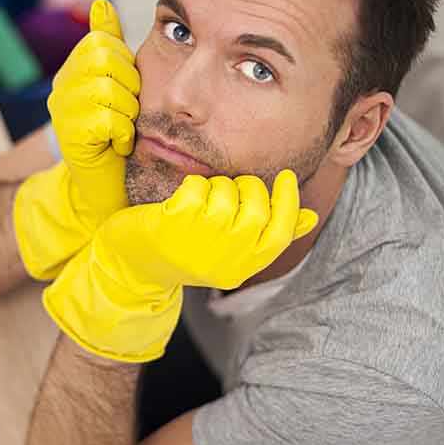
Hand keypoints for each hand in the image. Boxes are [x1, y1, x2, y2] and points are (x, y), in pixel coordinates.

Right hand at [14, 0, 139, 279]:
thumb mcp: (118, 83)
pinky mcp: (70, 138)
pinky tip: (117, 146)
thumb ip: (109, 43)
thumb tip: (100, 1)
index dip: (125, 63)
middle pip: (105, 59)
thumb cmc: (117, 133)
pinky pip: (107, 120)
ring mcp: (62, 112)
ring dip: (127, 113)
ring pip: (108, 90)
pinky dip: (122, 134)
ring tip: (122, 129)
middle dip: (128, 86)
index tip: (127, 89)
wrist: (107, 186)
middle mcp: (61, 86)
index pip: (103, 41)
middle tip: (127, 111)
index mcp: (74, 69)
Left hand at [43, 170, 318, 361]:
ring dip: (217, 187)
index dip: (289, 202)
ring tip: (202, 201)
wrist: (131, 267)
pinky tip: (181, 200)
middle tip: (230, 189)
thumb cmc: (186, 252)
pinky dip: (192, 185)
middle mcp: (226, 258)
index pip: (282, 233)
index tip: (285, 177)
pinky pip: (199, 186)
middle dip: (248, 188)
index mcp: (243, 267)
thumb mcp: (229, 251)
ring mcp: (200, 241)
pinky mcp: (174, 222)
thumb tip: (312, 217)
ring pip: (228, 194)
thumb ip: (267, 235)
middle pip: (257, 209)